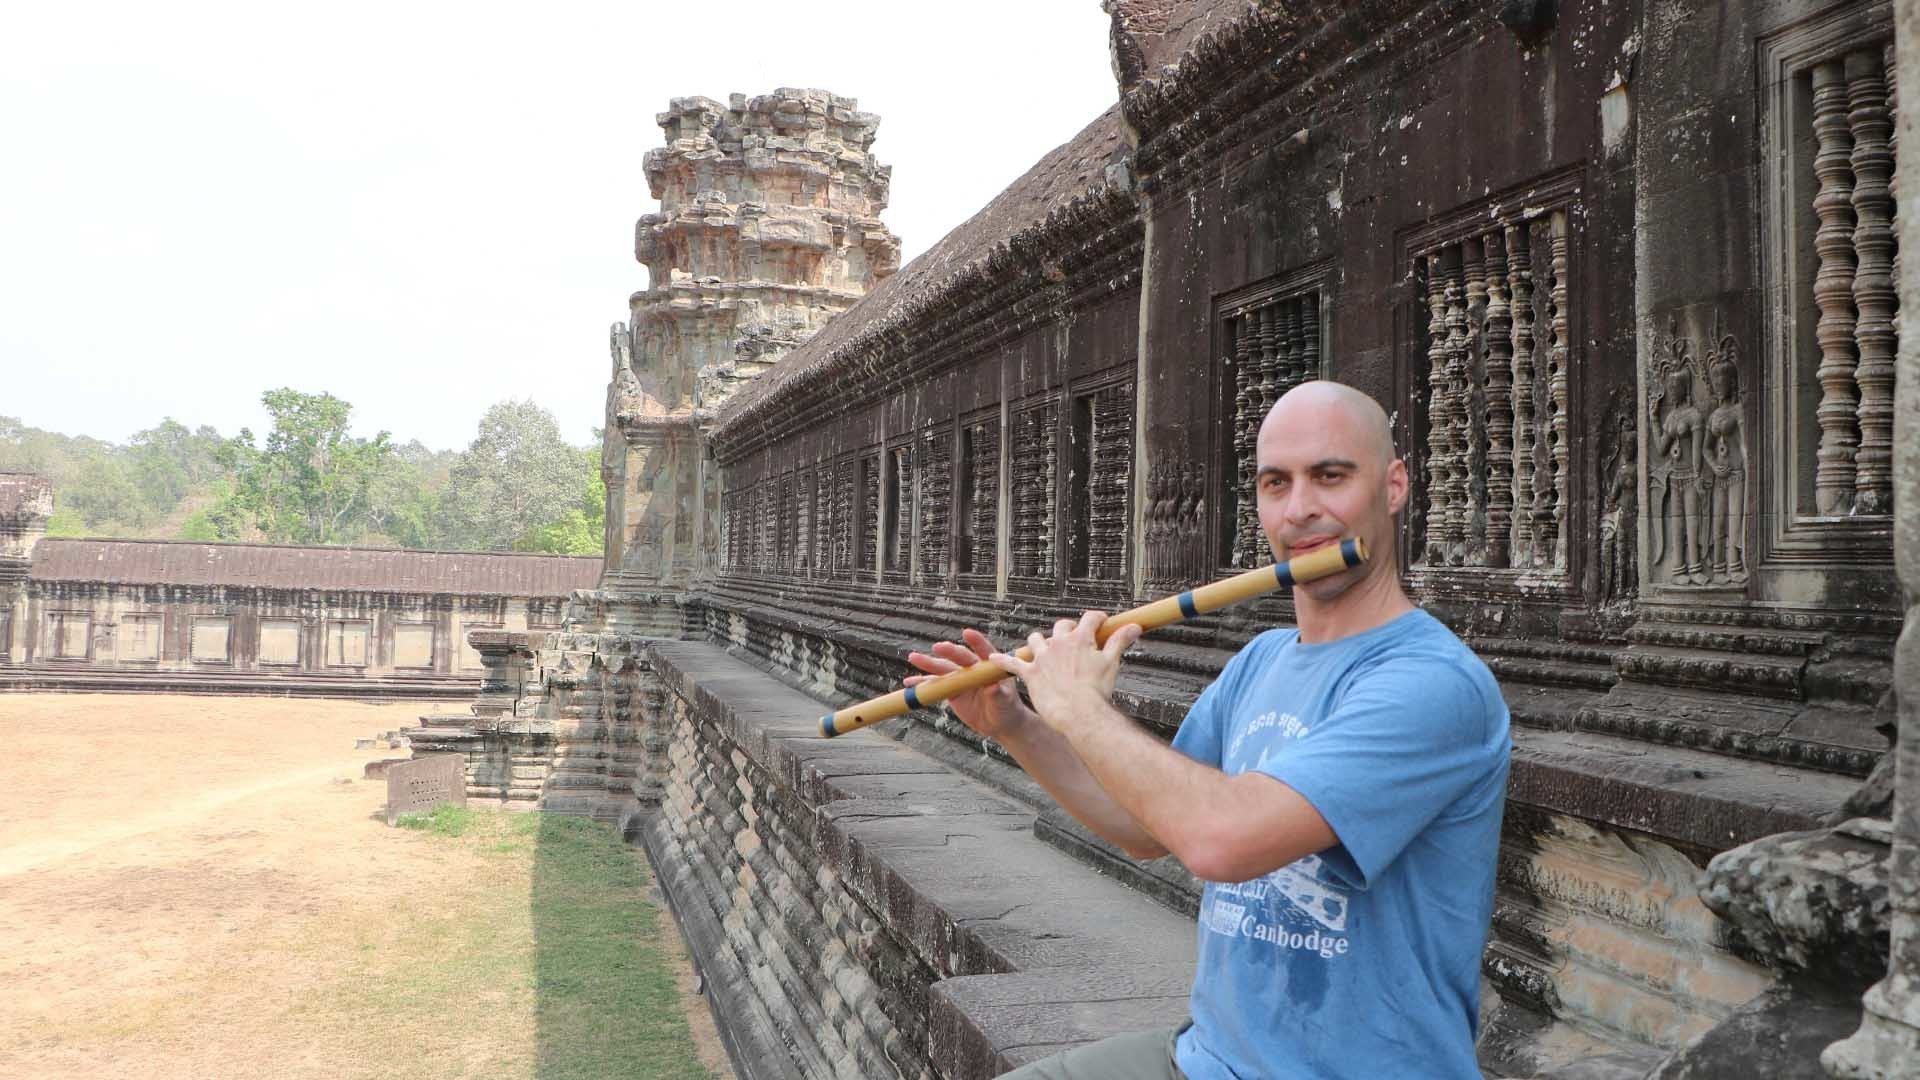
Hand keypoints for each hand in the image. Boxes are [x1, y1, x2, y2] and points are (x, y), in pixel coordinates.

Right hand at [905, 629, 1025, 739]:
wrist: (999, 722)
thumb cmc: (1008, 709)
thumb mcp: (1006, 702)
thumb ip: (998, 694)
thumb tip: (992, 687)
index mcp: (989, 666)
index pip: (984, 650)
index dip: (976, 641)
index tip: (967, 633)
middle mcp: (973, 668)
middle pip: (959, 657)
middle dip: (948, 651)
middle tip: (938, 647)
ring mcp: (960, 678)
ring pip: (943, 668)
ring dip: (929, 663)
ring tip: (914, 658)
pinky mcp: (950, 689)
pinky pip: (935, 684)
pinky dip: (923, 683)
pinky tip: (910, 682)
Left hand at [989, 611, 1142, 729]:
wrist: (1079, 712)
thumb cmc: (1096, 691)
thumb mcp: (1112, 663)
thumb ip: (1120, 641)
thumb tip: (1135, 626)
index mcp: (1080, 638)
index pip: (1090, 618)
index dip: (1097, 618)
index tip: (1101, 622)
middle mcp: (1058, 643)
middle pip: (1061, 626)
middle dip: (1068, 629)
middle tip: (1074, 639)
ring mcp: (1042, 657)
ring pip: (1036, 639)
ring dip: (1040, 641)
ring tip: (1042, 647)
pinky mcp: (1030, 673)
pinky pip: (1012, 663)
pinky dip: (1003, 660)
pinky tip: (992, 658)